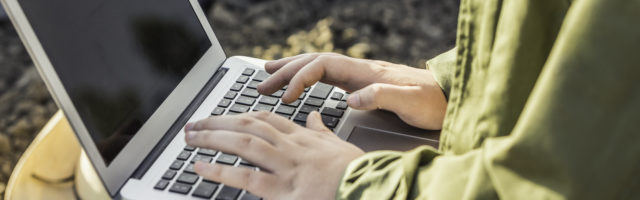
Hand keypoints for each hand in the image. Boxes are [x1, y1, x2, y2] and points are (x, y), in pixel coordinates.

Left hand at [184, 111, 364, 199]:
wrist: (371, 188)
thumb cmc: (356, 172)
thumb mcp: (338, 145)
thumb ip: (321, 130)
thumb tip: (313, 117)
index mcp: (303, 137)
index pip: (265, 118)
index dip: (239, 115)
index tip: (221, 116)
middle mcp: (291, 147)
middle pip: (248, 125)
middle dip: (217, 122)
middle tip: (193, 124)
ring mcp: (286, 166)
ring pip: (243, 144)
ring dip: (212, 138)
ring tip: (189, 137)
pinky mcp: (284, 190)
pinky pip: (247, 177)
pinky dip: (221, 171)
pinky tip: (201, 167)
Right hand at [258, 53, 446, 129]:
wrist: (451, 97)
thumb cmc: (433, 102)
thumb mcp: (410, 102)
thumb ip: (381, 97)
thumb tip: (350, 99)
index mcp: (366, 73)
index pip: (323, 67)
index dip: (301, 79)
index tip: (286, 98)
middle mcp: (360, 70)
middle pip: (314, 62)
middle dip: (286, 71)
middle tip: (261, 82)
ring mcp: (360, 76)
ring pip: (319, 66)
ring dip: (293, 70)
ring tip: (269, 76)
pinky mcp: (363, 84)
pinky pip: (327, 76)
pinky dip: (308, 78)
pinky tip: (301, 85)